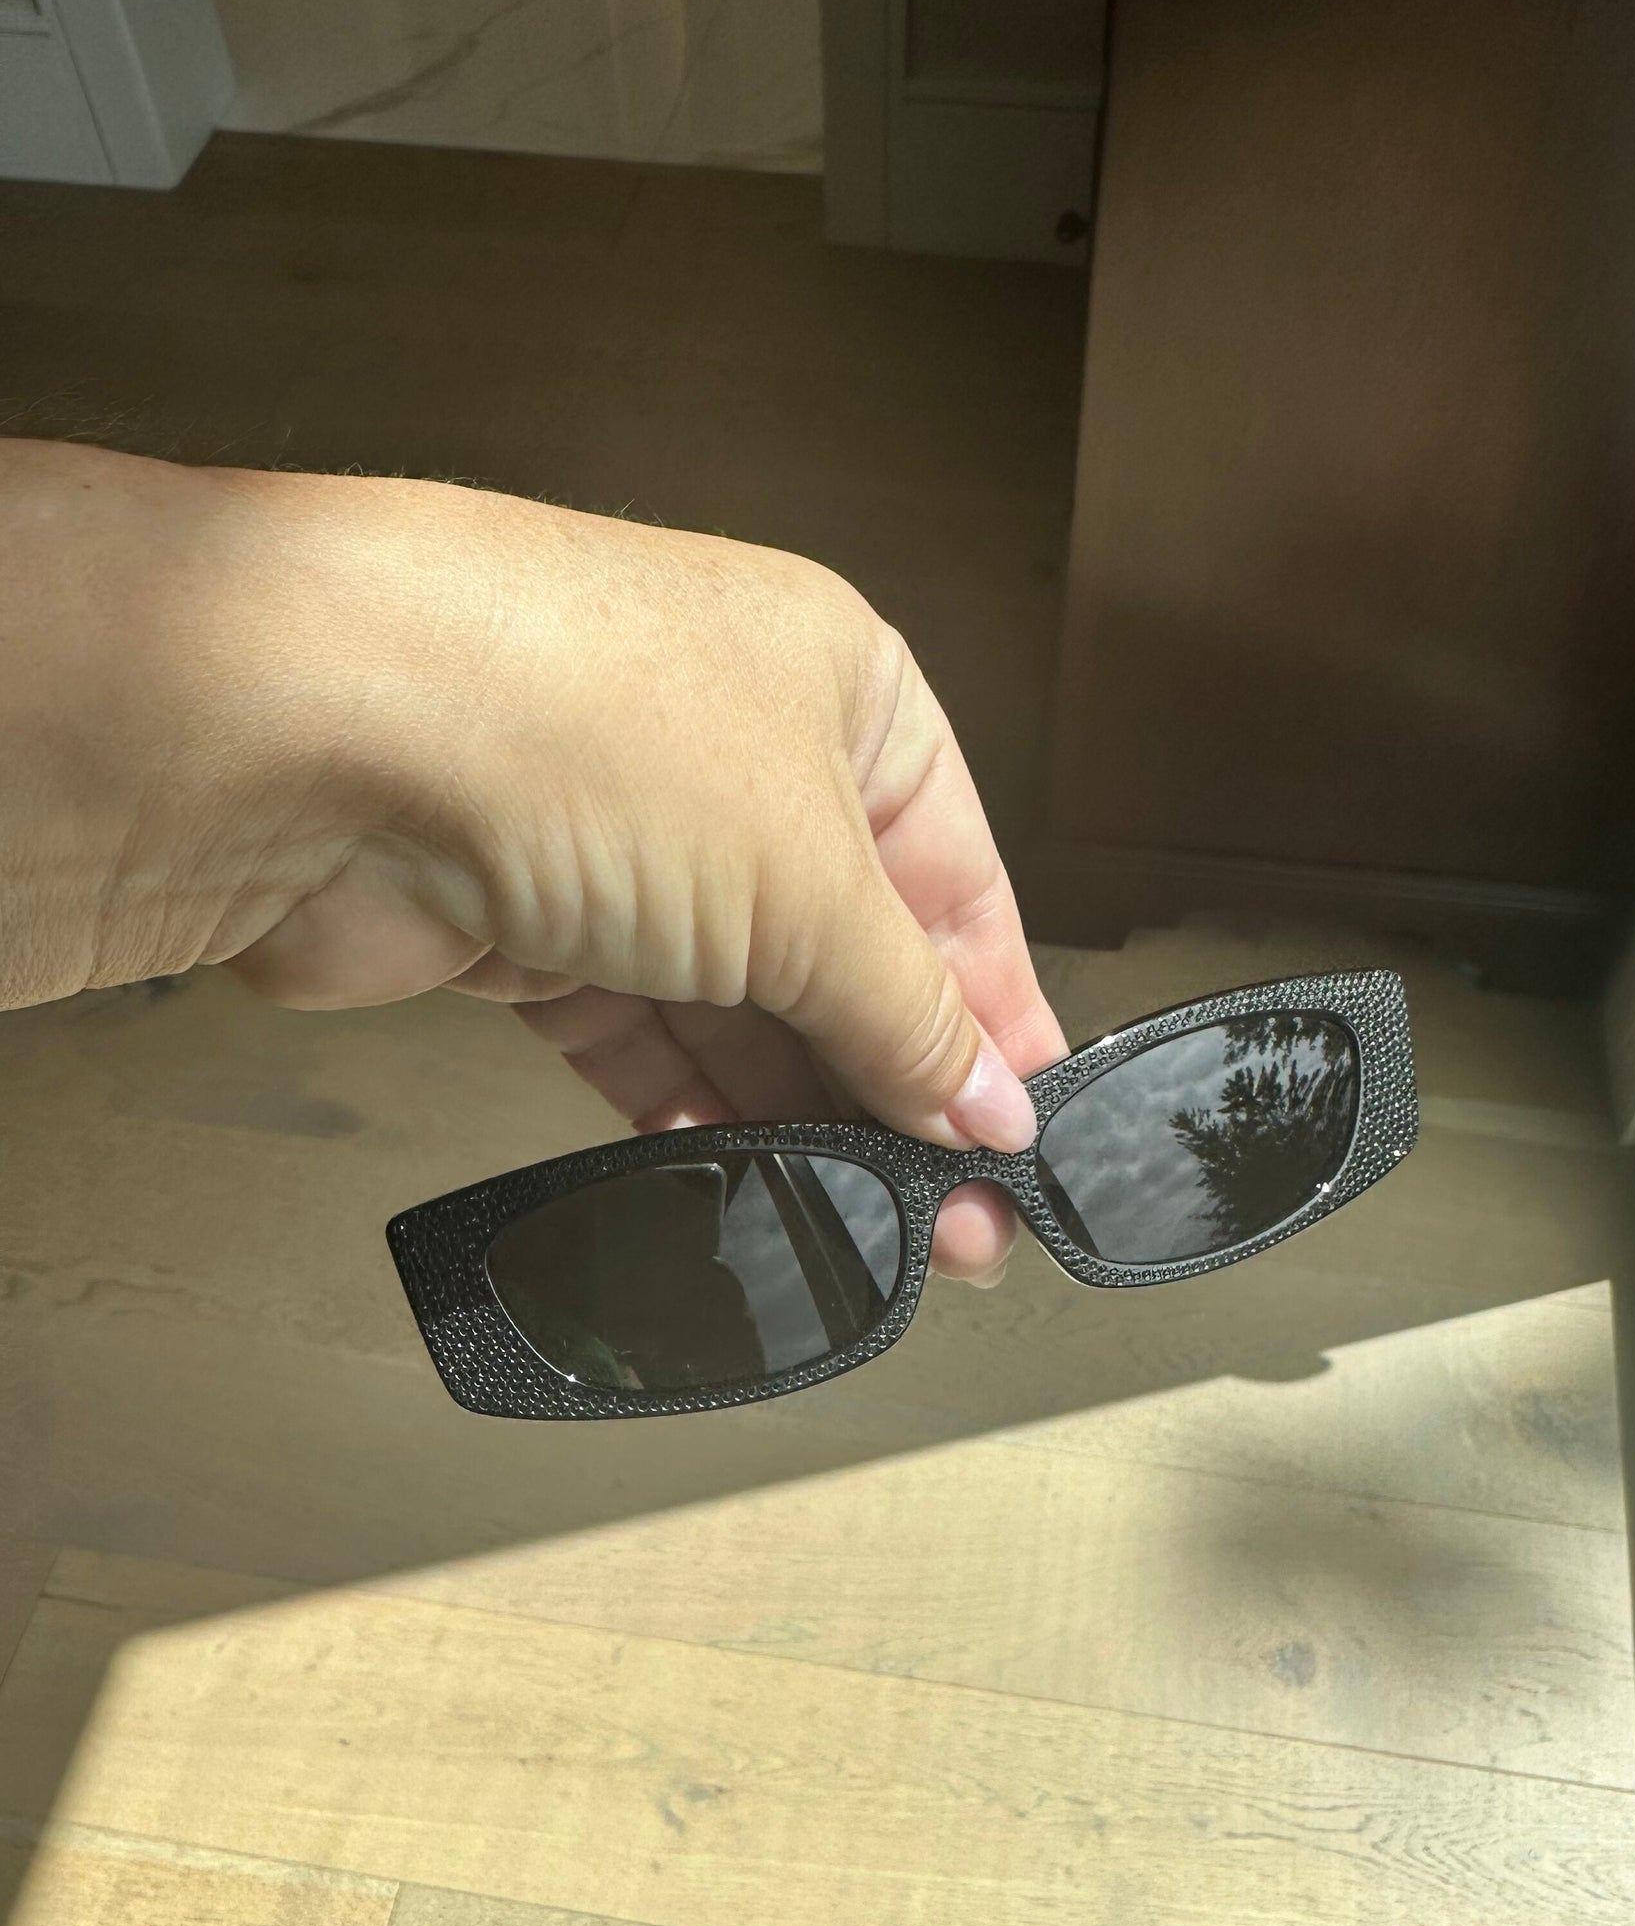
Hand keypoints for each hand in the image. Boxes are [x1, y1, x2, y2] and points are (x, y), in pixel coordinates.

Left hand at [0, 442, 1066, 1278]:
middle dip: (905, 1092)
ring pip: (745, 1008)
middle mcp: (736, 753)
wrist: (314, 733)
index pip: (958, 876)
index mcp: (841, 688)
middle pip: (853, 953)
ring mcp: (624, 840)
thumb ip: (908, 1014)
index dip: (996, 1016)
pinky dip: (692, 1115)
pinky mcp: (526, 926)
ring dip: (804, 1122)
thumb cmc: (581, 728)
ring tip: (868, 1238)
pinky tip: (743, 1191)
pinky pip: (640, 1040)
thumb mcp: (809, 883)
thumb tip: (996, 1112)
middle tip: (959, 1229)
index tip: (1028, 1141)